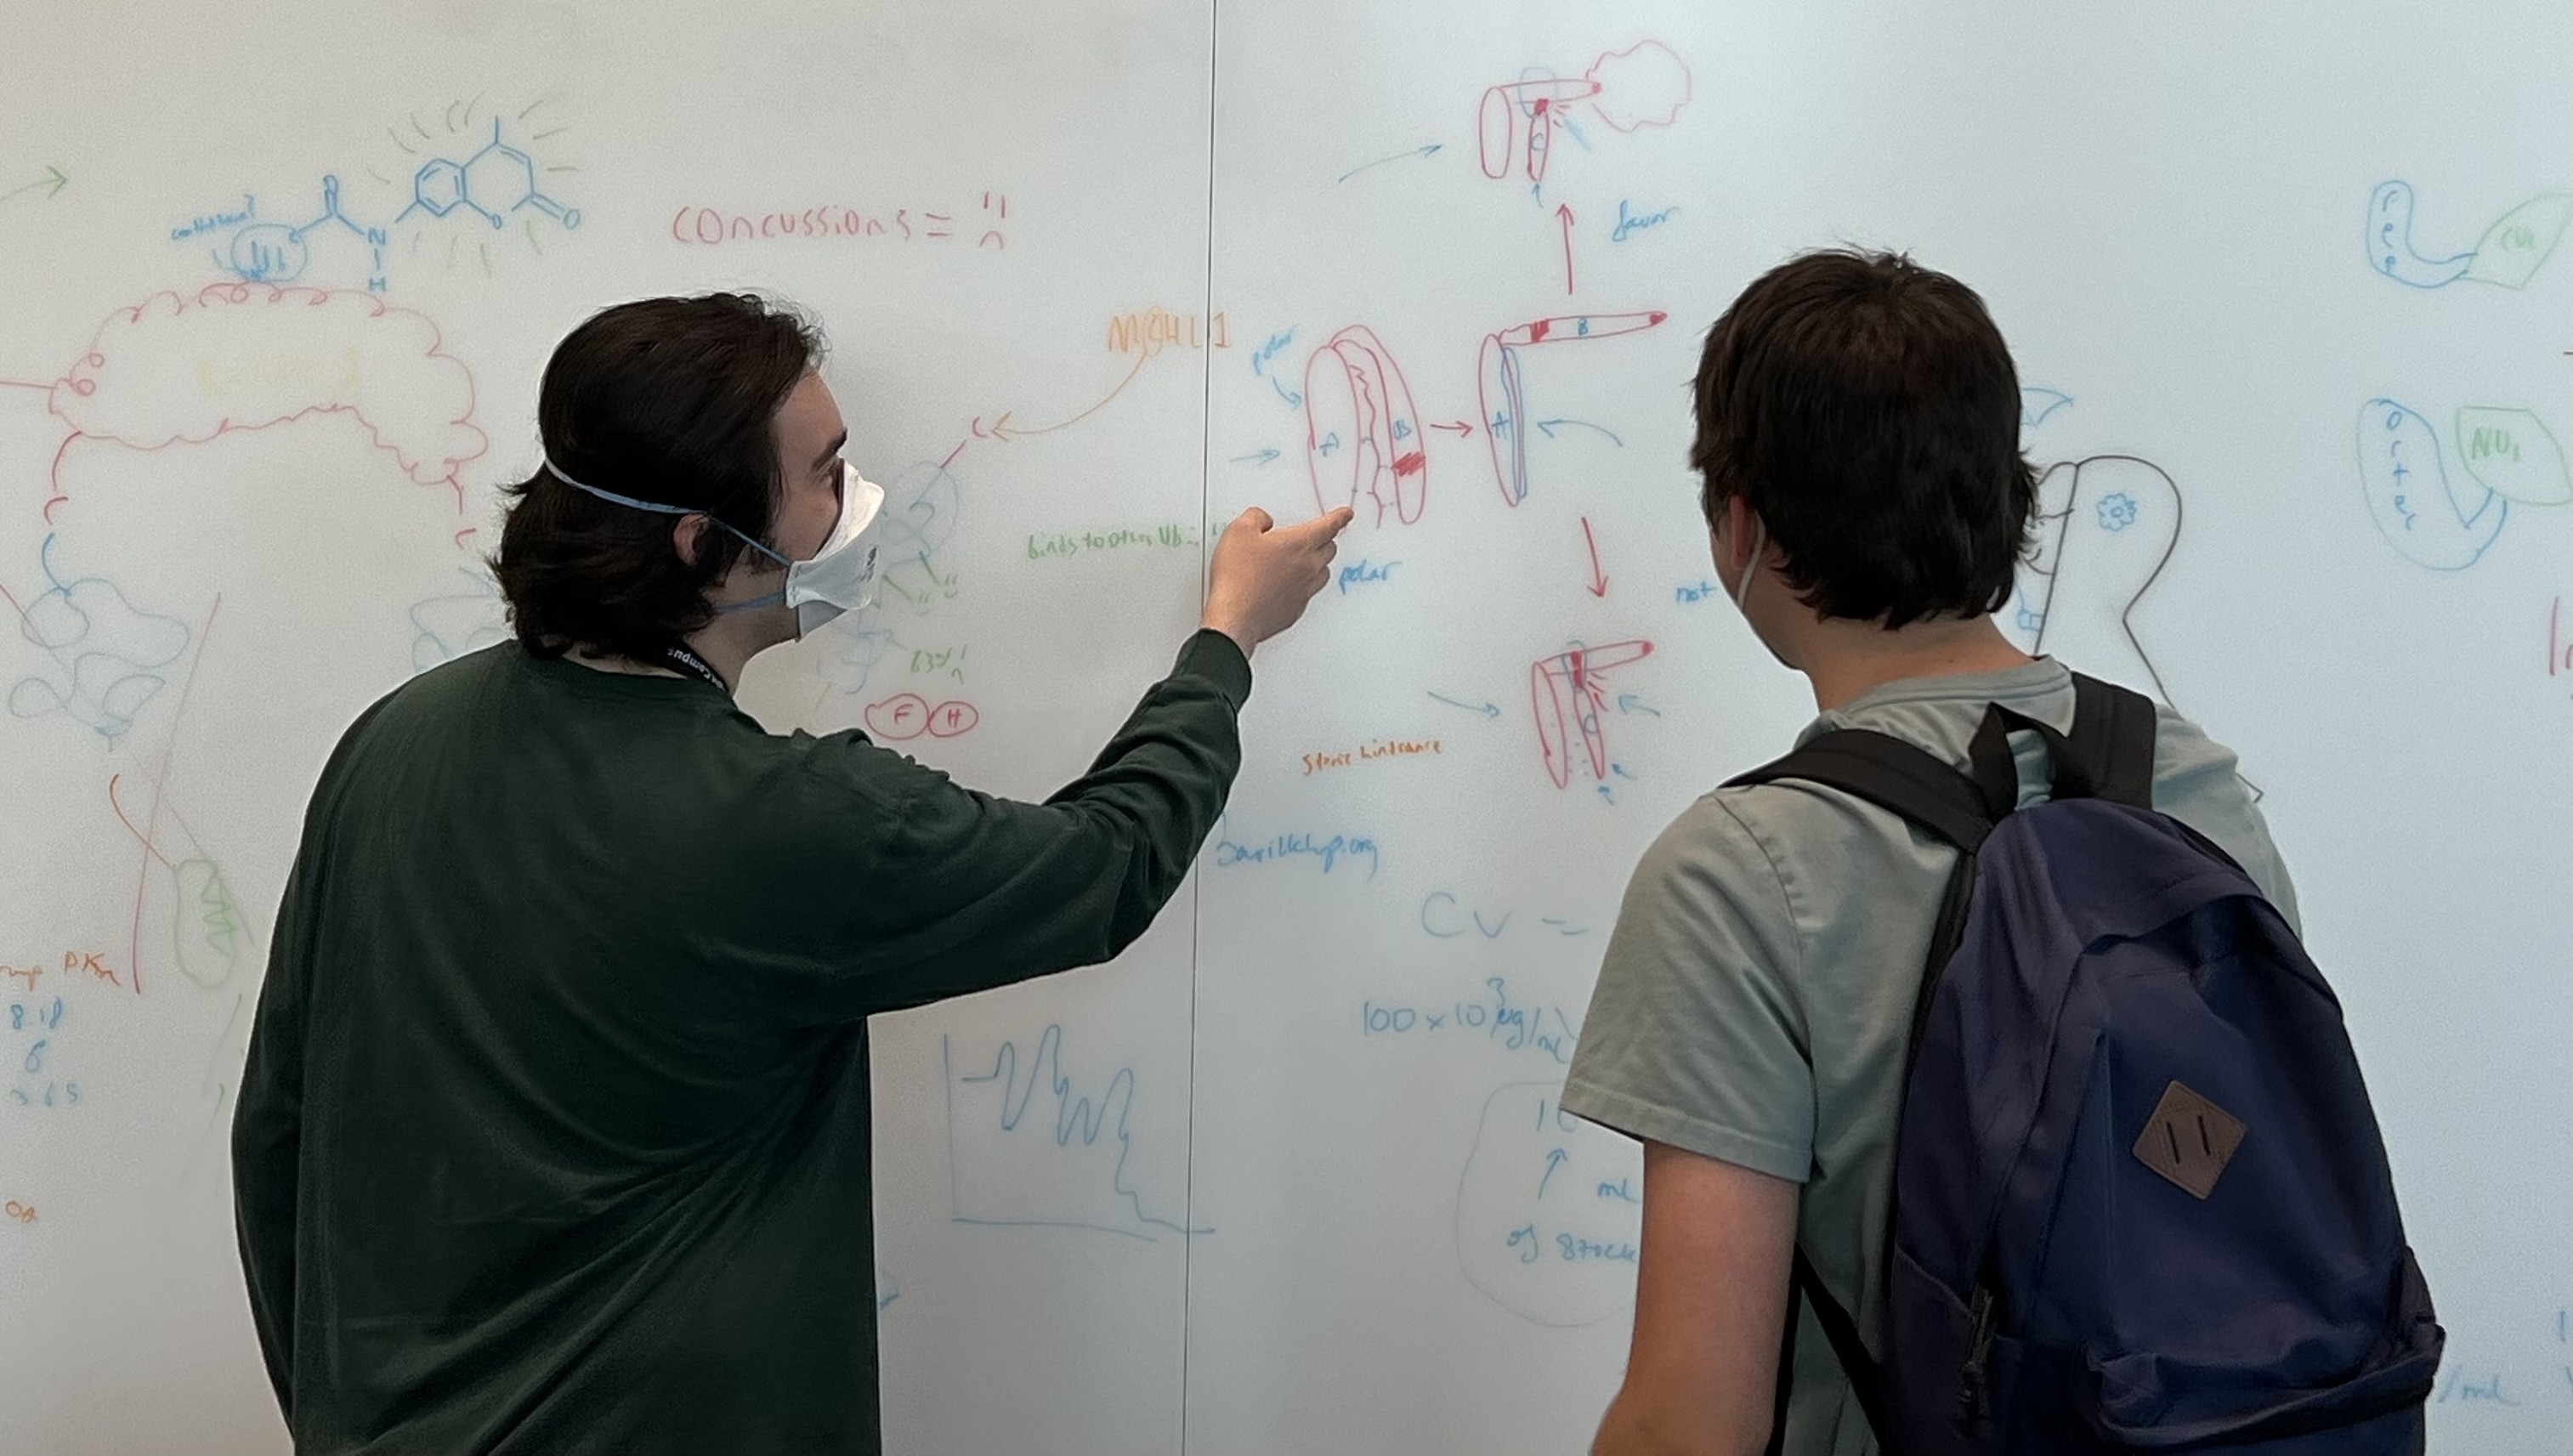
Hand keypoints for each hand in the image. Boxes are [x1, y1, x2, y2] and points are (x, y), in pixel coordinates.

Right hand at [1200, 505, 1354, 655]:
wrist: (1234, 617)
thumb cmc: (1238, 578)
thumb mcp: (1238, 532)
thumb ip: (1256, 517)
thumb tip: (1263, 519)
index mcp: (1299, 544)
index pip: (1329, 526)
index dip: (1339, 517)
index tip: (1345, 514)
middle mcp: (1308, 567)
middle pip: (1330, 549)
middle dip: (1326, 539)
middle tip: (1319, 536)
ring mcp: (1304, 591)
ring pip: (1322, 573)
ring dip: (1317, 563)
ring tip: (1305, 560)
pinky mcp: (1296, 610)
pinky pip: (1309, 593)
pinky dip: (1304, 585)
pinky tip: (1290, 584)